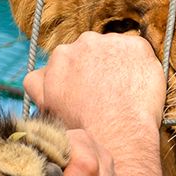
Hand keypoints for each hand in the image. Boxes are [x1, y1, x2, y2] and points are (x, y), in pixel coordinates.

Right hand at [22, 31, 164, 136]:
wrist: (116, 133)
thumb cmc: (81, 125)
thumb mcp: (46, 105)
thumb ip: (36, 83)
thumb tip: (41, 71)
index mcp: (61, 55)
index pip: (72, 59)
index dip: (82, 76)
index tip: (89, 90)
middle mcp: (85, 41)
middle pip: (94, 51)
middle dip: (99, 66)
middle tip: (107, 92)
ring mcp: (113, 42)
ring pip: (116, 50)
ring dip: (119, 64)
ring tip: (123, 91)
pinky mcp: (138, 46)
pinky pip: (139, 52)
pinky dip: (139, 65)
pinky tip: (136, 86)